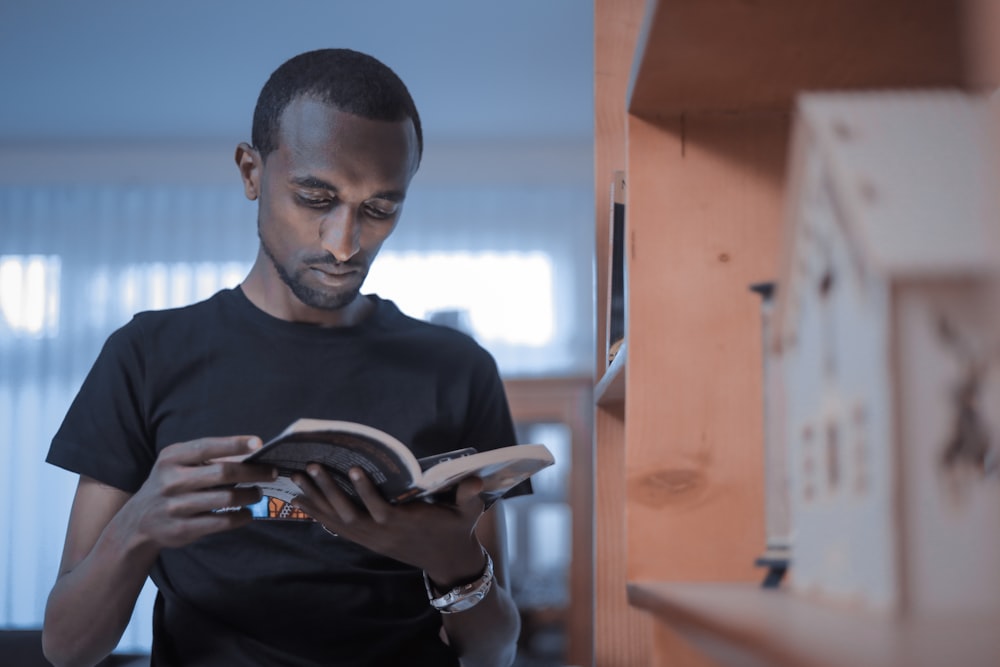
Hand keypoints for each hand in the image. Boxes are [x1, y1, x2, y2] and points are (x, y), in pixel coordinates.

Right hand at [122, 436, 276, 549]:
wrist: (138, 520)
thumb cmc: (170, 484)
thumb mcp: (178, 464)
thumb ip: (207, 457)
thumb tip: (251, 452)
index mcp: (171, 458)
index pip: (207, 447)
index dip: (234, 444)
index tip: (259, 443)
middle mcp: (171, 481)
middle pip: (222, 473)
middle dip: (253, 472)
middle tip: (272, 472)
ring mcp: (175, 507)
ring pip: (225, 499)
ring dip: (249, 495)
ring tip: (258, 493)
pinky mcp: (182, 529)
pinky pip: (221, 523)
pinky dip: (241, 517)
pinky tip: (248, 513)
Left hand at [291, 466, 487, 585]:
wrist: (448, 561)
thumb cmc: (456, 529)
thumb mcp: (468, 513)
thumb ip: (469, 496)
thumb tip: (475, 480)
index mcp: (407, 524)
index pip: (382, 509)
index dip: (366, 491)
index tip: (353, 469)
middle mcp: (384, 534)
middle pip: (350, 515)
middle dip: (328, 491)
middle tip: (309, 468)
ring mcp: (373, 539)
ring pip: (338, 522)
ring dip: (316, 501)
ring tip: (295, 480)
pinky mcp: (368, 541)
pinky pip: (337, 529)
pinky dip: (318, 515)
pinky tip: (300, 502)